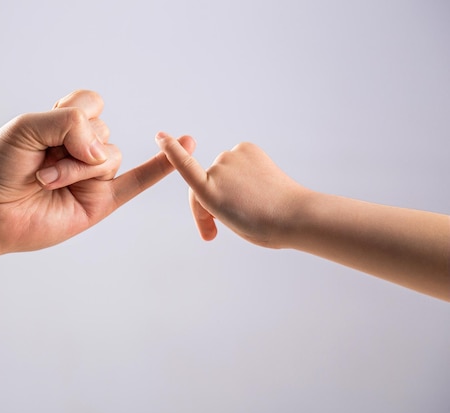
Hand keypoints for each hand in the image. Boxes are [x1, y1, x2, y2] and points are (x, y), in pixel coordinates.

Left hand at [0, 91, 194, 255]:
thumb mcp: (26, 127)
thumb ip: (68, 121)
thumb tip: (102, 149)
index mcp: (65, 126)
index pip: (92, 102)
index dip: (76, 112)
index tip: (48, 131)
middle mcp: (81, 149)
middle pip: (102, 131)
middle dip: (70, 147)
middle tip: (39, 165)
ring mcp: (92, 177)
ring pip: (109, 157)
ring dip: (77, 168)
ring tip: (46, 181)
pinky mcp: (99, 202)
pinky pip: (136, 182)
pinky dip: (159, 168)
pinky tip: (185, 146)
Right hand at [155, 132, 306, 246]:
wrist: (294, 216)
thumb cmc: (259, 226)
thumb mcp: (224, 219)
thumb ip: (213, 197)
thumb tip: (220, 174)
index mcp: (209, 193)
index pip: (185, 166)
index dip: (172, 151)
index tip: (160, 136)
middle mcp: (218, 170)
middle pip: (204, 183)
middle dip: (208, 205)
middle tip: (214, 233)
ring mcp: (232, 156)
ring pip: (222, 172)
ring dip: (228, 186)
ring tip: (247, 207)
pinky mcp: (247, 148)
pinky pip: (236, 159)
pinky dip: (241, 170)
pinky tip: (256, 185)